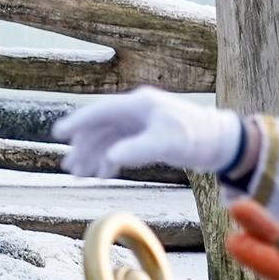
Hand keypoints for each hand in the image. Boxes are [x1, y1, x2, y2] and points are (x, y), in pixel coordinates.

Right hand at [53, 88, 243, 177]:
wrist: (220, 142)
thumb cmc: (196, 138)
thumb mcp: (166, 144)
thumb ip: (137, 150)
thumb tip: (110, 158)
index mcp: (138, 105)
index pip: (101, 111)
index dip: (78, 122)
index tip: (58, 133)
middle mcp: (137, 111)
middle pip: (101, 127)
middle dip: (84, 147)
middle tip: (69, 167)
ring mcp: (142, 124)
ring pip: (109, 139)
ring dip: (94, 156)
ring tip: (80, 174)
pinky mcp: (148, 136)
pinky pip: (121, 146)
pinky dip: (110, 159)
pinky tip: (103, 173)